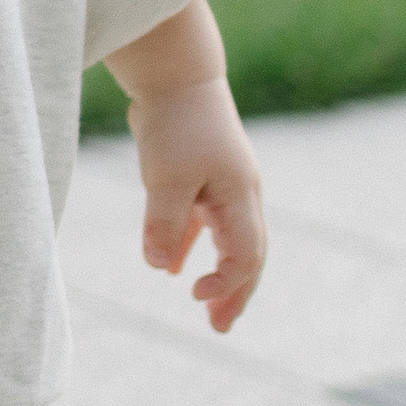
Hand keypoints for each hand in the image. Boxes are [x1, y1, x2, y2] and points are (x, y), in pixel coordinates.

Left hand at [128, 78, 267, 332]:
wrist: (174, 76)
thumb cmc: (175, 124)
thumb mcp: (166, 177)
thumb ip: (164, 223)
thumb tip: (157, 267)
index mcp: (240, 198)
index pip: (244, 256)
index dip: (224, 284)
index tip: (192, 295)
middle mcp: (240, 196)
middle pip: (248, 256)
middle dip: (236, 294)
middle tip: (219, 328)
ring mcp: (223, 187)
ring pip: (229, 242)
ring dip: (220, 276)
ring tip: (206, 309)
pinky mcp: (199, 178)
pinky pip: (204, 225)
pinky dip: (192, 248)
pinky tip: (171, 269)